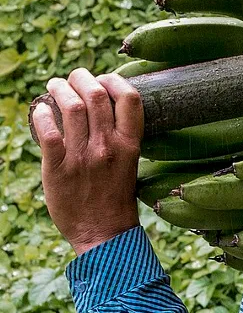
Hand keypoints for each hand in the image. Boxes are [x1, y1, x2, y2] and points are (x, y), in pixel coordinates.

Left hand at [33, 68, 143, 256]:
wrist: (103, 235)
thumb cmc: (115, 200)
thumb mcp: (128, 166)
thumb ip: (118, 139)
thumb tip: (101, 109)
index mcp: (129, 146)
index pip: (130, 98)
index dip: (115, 80)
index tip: (103, 80)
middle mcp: (108, 147)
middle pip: (96, 93)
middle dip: (81, 77)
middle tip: (72, 79)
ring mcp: (83, 157)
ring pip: (71, 105)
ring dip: (59, 88)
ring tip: (54, 87)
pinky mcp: (59, 168)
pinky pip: (48, 130)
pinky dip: (42, 114)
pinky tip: (42, 112)